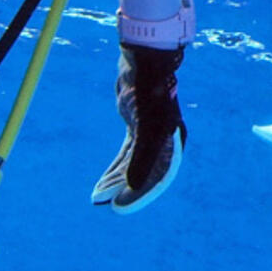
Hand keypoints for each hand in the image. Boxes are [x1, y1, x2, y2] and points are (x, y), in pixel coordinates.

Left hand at [91, 44, 186, 213]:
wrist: (144, 64)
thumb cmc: (150, 94)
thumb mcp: (147, 128)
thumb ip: (141, 158)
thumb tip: (132, 185)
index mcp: (172, 146)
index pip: (157, 178)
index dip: (139, 195)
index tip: (119, 207)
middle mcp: (164, 143)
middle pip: (144, 175)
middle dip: (124, 191)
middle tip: (105, 204)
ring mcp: (150, 136)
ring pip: (133, 166)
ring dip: (117, 182)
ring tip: (98, 196)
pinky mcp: (137, 128)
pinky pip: (126, 155)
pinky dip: (115, 168)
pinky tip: (103, 180)